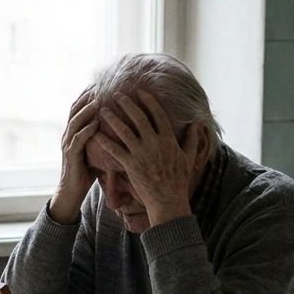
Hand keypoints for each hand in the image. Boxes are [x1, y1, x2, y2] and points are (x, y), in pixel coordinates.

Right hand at [48, 87, 98, 223]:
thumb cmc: (86, 171)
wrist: (72, 192)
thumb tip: (121, 124)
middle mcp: (68, 134)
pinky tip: (96, 123)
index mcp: (73, 131)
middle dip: (86, 96)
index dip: (88, 93)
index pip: (79, 107)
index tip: (101, 82)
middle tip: (99, 84)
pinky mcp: (70, 156)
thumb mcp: (95, 150)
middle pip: (75, 109)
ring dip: (86, 110)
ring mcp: (67, 144)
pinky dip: (86, 130)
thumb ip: (102, 136)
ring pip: (75, 122)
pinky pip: (78, 140)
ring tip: (98, 100)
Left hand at [96, 91, 201, 227]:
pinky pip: (115, 150)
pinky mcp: (131, 165)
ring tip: (102, 109)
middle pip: (139, 118)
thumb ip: (192, 139)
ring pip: (124, 131)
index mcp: (168, 140)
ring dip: (112, 119)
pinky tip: (95, 134)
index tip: (141, 92)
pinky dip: (104, 141)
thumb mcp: (189, 157)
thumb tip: (198, 124)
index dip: (149, 102)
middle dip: (127, 105)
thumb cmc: (178, 180)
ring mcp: (142, 154)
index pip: (158, 115)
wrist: (168, 201)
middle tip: (117, 95)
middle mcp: (155, 143)